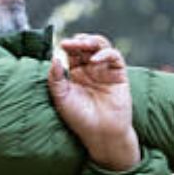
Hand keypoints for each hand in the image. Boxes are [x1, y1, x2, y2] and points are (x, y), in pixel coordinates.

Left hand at [48, 33, 139, 170]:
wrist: (102, 133)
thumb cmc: (80, 118)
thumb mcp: (61, 98)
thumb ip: (56, 78)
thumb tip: (54, 58)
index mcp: (75, 73)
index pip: (71, 53)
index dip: (67, 47)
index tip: (61, 46)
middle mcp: (90, 69)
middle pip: (85, 46)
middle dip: (78, 41)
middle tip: (70, 43)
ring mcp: (105, 70)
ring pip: (100, 46)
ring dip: (92, 42)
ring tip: (83, 44)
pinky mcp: (119, 73)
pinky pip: (114, 56)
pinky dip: (105, 54)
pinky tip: (95, 60)